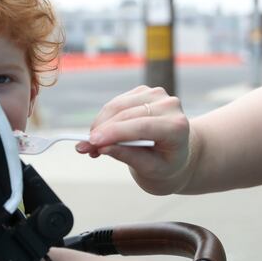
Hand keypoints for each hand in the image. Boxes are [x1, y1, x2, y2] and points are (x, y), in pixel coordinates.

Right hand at [76, 85, 190, 194]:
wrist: (178, 152)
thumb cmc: (166, 164)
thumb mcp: (151, 169)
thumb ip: (128, 157)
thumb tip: (102, 148)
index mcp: (177, 126)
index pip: (143, 126)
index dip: (115, 133)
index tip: (92, 142)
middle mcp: (169, 105)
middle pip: (127, 114)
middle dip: (101, 131)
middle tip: (83, 148)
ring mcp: (157, 95)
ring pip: (118, 106)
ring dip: (100, 125)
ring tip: (91, 146)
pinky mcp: (144, 92)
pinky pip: (116, 103)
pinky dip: (105, 119)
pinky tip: (101, 135)